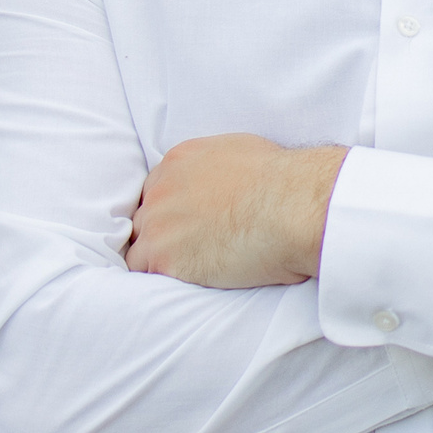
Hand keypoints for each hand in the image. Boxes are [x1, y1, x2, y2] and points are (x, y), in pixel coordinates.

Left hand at [125, 134, 347, 287]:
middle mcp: (161, 189)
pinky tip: (190, 281)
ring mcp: (158, 224)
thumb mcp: (244, 151)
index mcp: (179, 161)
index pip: (157, 190)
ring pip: (140, 249)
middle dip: (164, 234)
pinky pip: (148, 274)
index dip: (173, 211)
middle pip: (144, 219)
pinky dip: (165, 278)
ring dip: (161, 259)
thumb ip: (219, 167)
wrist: (293, 206)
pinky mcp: (165, 258)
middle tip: (192, 250)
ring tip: (191, 270)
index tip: (190, 225)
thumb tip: (229, 182)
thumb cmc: (284, 181)